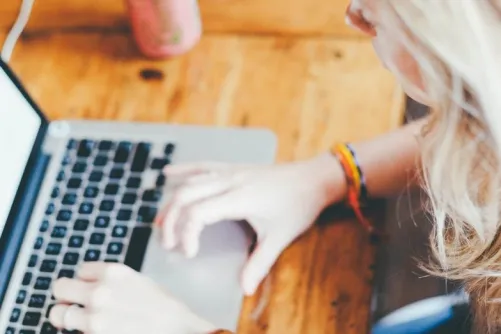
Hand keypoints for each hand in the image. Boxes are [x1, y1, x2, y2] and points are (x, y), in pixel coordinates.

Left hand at [49, 262, 215, 333]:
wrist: (176, 330)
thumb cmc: (162, 307)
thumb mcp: (137, 281)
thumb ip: (111, 281)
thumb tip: (90, 285)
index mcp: (112, 272)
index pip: (80, 270)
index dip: (86, 280)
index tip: (93, 287)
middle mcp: (99, 292)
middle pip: (60, 287)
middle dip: (67, 296)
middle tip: (76, 303)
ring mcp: (94, 318)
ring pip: (57, 314)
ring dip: (67, 317)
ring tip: (81, 320)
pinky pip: (75, 333)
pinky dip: (80, 332)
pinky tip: (98, 330)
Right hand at [156, 153, 345, 294]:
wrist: (314, 178)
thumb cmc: (298, 205)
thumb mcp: (280, 236)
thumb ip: (260, 263)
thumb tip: (245, 288)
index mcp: (239, 198)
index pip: (198, 213)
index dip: (187, 234)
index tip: (190, 254)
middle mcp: (229, 181)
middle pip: (186, 196)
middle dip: (171, 221)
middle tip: (168, 244)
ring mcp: (230, 171)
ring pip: (191, 182)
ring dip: (172, 202)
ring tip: (160, 222)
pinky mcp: (234, 167)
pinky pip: (203, 166)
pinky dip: (184, 170)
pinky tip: (168, 174)